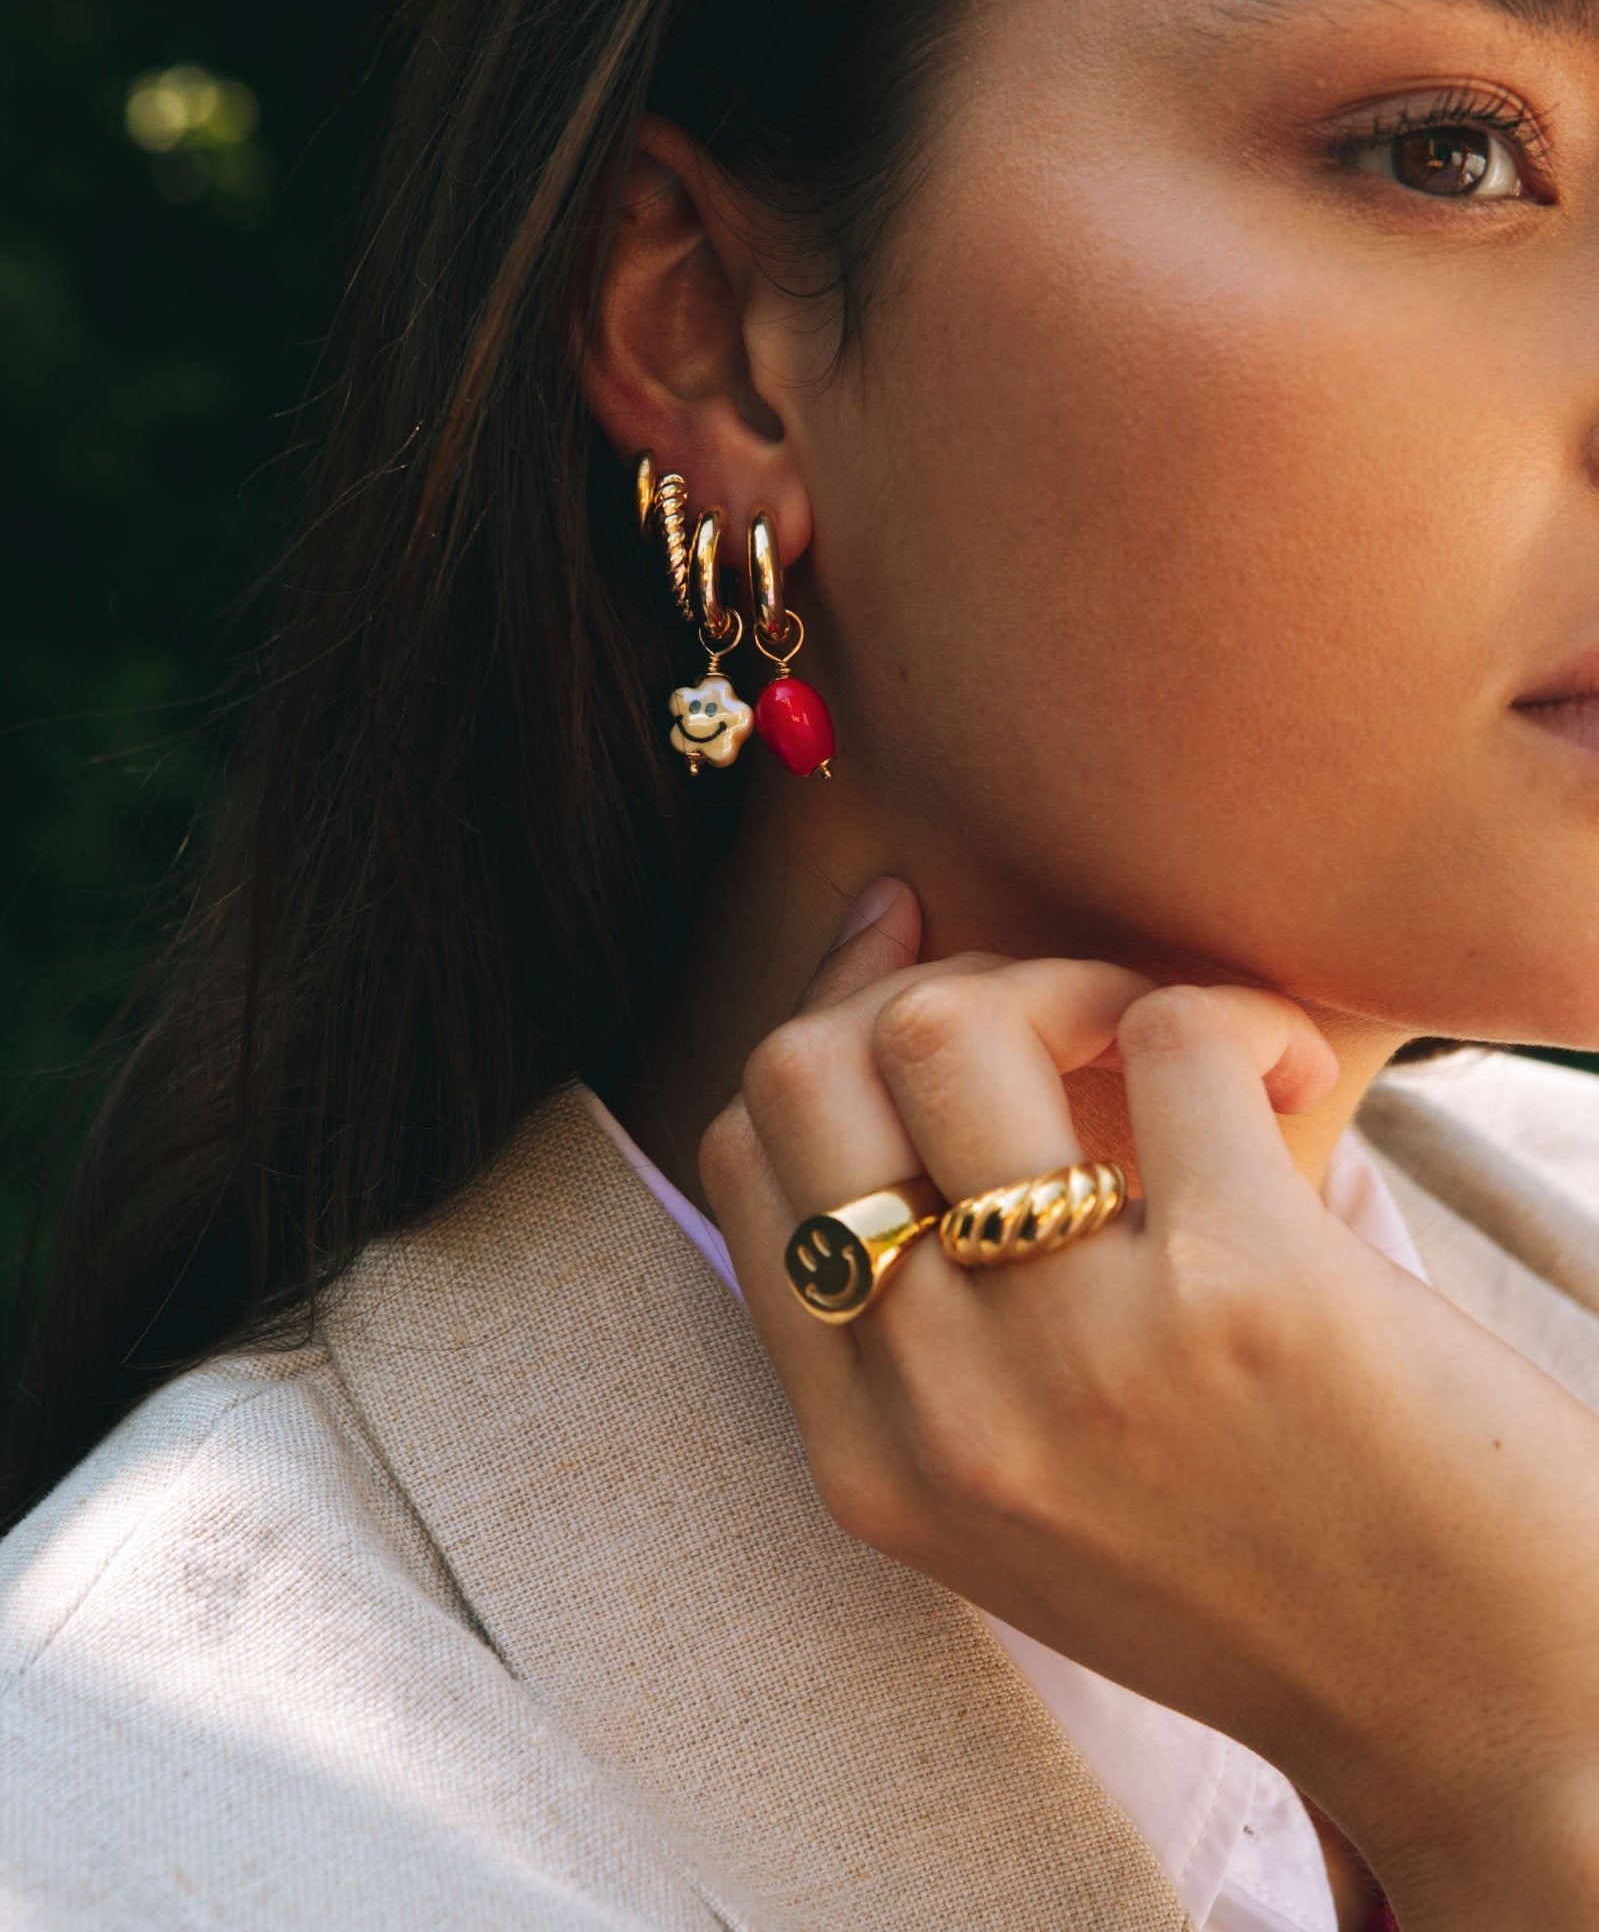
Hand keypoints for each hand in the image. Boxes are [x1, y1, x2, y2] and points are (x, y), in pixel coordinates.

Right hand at [698, 878, 1598, 1929]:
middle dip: (927, 988)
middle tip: (1064, 1019)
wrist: (1477, 1705)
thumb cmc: (1259, 1566)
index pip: (747, 1156)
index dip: (824, 1020)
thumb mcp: (1019, 1493)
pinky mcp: (1246, 1291)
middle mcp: (947, 1416)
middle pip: (805, 1071)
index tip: (914, 960)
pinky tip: (1293, 1081)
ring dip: (1074, 983)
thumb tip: (886, 1030)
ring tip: (1173, 1046)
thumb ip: (928, 1320)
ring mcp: (1085, 1356)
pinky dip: (1238, 1014)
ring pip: (950, 1029)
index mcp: (876, 1466)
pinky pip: (1170, 1029)